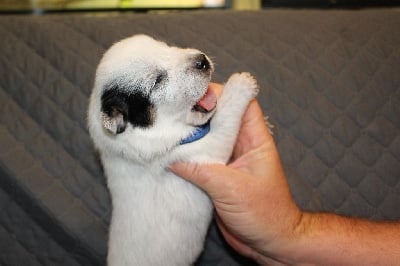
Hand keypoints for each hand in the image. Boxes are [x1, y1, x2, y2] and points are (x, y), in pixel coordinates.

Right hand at [171, 83, 301, 263]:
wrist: (269, 241)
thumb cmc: (265, 214)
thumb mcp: (232, 189)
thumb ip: (201, 170)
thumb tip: (171, 157)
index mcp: (254, 139)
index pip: (240, 101)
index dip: (219, 93)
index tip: (193, 94)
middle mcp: (240, 144)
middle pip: (218, 116)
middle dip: (196, 111)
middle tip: (170, 112)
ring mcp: (227, 158)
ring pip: (206, 135)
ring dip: (188, 134)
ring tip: (165, 130)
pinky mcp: (216, 173)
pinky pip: (199, 156)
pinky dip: (185, 154)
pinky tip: (169, 153)